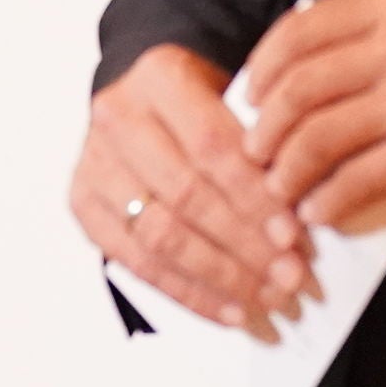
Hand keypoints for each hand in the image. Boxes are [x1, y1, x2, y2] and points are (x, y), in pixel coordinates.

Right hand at [69, 44, 312, 341]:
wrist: (141, 92)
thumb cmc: (198, 99)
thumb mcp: (232, 96)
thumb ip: (260, 145)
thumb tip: (303, 218)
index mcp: (160, 77)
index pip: (211, 147)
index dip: (253, 197)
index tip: (293, 236)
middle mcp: (117, 117)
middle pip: (185, 195)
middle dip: (243, 245)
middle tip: (289, 276)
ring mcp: (93, 162)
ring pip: (158, 235)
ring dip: (219, 275)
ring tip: (265, 297)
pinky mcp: (83, 203)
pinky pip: (136, 263)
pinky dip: (188, 292)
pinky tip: (230, 309)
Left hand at [235, 0, 385, 230]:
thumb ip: (369, 39)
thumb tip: (290, 73)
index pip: (301, 30)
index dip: (262, 69)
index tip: (247, 98)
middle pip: (302, 86)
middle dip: (264, 127)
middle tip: (252, 154)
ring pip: (321, 136)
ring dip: (288, 170)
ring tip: (280, 190)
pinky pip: (358, 179)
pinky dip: (328, 199)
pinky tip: (320, 211)